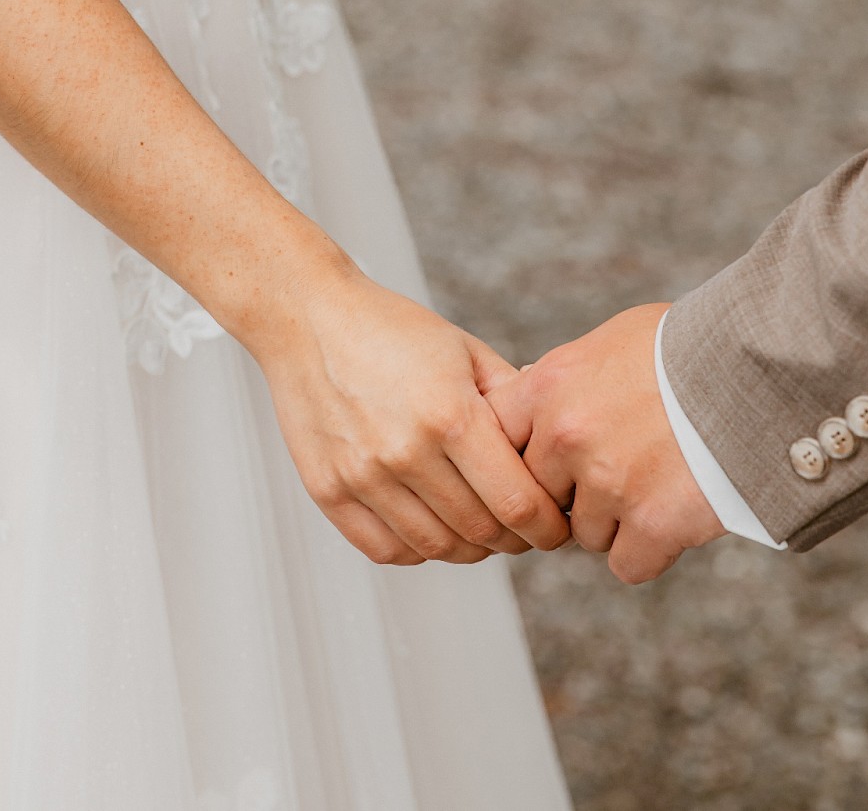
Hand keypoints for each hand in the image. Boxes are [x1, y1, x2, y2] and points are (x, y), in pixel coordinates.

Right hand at [256, 257, 571, 564]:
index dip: (548, 526)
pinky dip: (419, 550)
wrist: (309, 317)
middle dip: (515, 540)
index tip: (557, 526)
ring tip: (481, 528)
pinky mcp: (328, 490)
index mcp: (451, 414)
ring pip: (437, 548)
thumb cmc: (393, 329)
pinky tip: (433, 526)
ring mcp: (363, 475)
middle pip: (481, 533)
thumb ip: (514, 400)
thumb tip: (558, 446)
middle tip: (525, 529)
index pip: (518, 503)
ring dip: (470, 548)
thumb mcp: (466, 351)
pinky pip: (387, 550)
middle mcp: (406, 451)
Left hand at [487, 304, 724, 583]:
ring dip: (615, 522)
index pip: (497, 440)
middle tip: (614, 475)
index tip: (548, 463)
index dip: (523, 458)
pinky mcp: (652, 524)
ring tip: (657, 484)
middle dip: (571, 494)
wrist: (760, 365)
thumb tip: (530, 400)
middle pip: (540, 496)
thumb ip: (563, 380)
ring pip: (584, 535)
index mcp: (548, 385)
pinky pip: (627, 564)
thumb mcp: (609, 342)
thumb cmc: (687, 346)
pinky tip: (674, 517)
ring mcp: (607, 482)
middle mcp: (566, 435)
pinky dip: (651, 551)